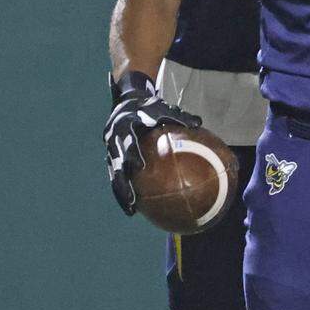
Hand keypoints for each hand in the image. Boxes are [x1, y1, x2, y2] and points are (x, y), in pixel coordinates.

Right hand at [103, 71, 201, 215]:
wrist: (126, 101)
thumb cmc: (148, 106)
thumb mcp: (163, 108)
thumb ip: (178, 116)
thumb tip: (199, 123)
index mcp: (125, 125)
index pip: (128, 139)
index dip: (133, 152)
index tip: (140, 165)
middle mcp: (114, 138)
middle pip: (116, 161)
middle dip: (122, 179)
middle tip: (132, 194)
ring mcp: (110, 149)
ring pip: (114, 172)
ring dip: (121, 191)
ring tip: (131, 208)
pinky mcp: (110, 157)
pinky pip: (115, 175)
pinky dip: (122, 191)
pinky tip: (133, 207)